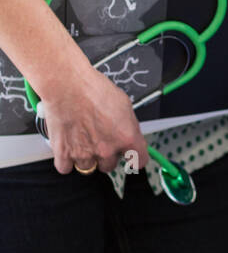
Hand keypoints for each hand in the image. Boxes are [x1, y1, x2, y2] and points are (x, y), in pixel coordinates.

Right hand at [40, 62, 151, 176]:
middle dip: (105, 154)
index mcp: (126, 137)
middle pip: (110, 165)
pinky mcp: (64, 154)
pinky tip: (68, 146)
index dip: (134, 157)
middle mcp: (107, 149)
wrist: (67, 84)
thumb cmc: (93, 88)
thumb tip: (129, 134)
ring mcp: (85, 154)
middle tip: (98, 138)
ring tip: (81, 139)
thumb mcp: (124, 103)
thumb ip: (128, 125)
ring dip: (86, 157)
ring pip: (88, 168)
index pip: (139, 160)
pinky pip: (66, 168)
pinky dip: (66, 160)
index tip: (130, 157)